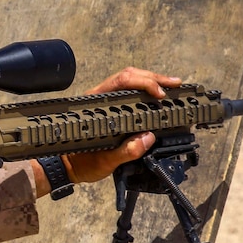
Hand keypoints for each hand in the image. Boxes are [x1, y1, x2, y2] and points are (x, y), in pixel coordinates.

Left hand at [59, 68, 181, 186]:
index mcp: (96, 104)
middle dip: (154, 78)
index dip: (144, 84)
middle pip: (129, 76)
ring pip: (130, 80)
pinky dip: (145, 89)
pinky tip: (158, 94)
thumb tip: (147, 138)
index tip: (160, 95)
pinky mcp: (110, 107)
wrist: (66, 167)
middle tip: (175, 84)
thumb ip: (126, 151)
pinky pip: (128, 91)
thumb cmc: (81, 162)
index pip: (122, 82)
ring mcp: (104, 101)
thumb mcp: (104, 161)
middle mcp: (100, 97)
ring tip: (172, 85)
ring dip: (151, 80)